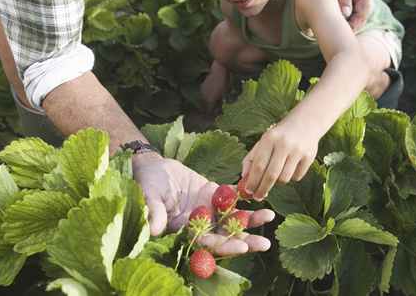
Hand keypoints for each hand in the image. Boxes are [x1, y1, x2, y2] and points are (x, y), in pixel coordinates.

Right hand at [133, 154, 274, 255]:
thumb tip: (154, 229)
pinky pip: (231, 198)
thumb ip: (154, 212)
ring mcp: (208, 208)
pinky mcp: (213, 193)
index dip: (224, 246)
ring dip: (251, 220)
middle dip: (246, 240)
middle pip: (225, 236)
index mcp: (184, 230)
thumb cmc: (146, 185)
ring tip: (269, 217)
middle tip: (265, 243)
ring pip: (232, 218)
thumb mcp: (148, 197)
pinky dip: (245, 198)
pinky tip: (260, 197)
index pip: (207, 243)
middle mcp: (200, 223)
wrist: (153, 167)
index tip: (242, 247)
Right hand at [201, 61, 228, 114]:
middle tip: (219, 105)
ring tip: (216, 98)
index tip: (217, 113)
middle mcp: (204, 98)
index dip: (213, 114)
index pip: (209, 112)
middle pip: (207, 106)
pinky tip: (213, 91)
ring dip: (210, 101)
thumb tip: (223, 111)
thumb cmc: (222, 85)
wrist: (218, 73)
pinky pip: (204, 95)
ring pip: (205, 101)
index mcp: (210, 101)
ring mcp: (202, 92)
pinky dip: (208, 96)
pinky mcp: (201, 88)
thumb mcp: (224, 96)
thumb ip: (223, 105)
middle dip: (212, 107)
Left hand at [241, 121, 318, 200]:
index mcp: (270, 138)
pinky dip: (290, 178)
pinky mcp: (309, 157)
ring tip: (275, 176)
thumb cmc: (280, 135)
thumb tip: (244, 176)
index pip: (259, 165)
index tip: (248, 190)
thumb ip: (252, 158)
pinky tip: (289, 169)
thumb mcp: (263, 141)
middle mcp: (284, 144)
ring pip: (284, 178)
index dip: (252, 181)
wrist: (305, 123)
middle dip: (262, 189)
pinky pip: (296, 177)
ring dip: (277, 183)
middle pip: (271, 175)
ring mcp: (298, 151)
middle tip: (258, 197)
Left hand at [318, 0, 372, 31]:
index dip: (354, 24)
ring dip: (351, 24)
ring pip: (357, 14)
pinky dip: (347, 18)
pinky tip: (341, 25)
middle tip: (344, 37)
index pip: (362, 13)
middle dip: (354, 27)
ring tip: (342, 34)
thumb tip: (346, 14)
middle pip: (361, 16)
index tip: (345, 33)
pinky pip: (352, 10)